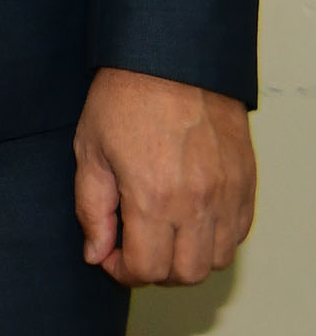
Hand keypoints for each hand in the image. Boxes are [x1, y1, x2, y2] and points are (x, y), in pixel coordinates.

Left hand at [74, 67, 255, 285]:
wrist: (170, 61)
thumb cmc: (124, 99)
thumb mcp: (89, 152)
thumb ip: (92, 210)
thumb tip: (97, 253)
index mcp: (153, 197)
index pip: (147, 268)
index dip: (123, 271)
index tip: (111, 255)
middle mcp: (197, 202)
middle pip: (187, 274)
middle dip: (156, 271)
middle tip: (134, 248)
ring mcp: (227, 194)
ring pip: (218, 259)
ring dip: (188, 258)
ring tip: (162, 234)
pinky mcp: (246, 183)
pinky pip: (238, 233)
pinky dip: (215, 238)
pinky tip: (189, 218)